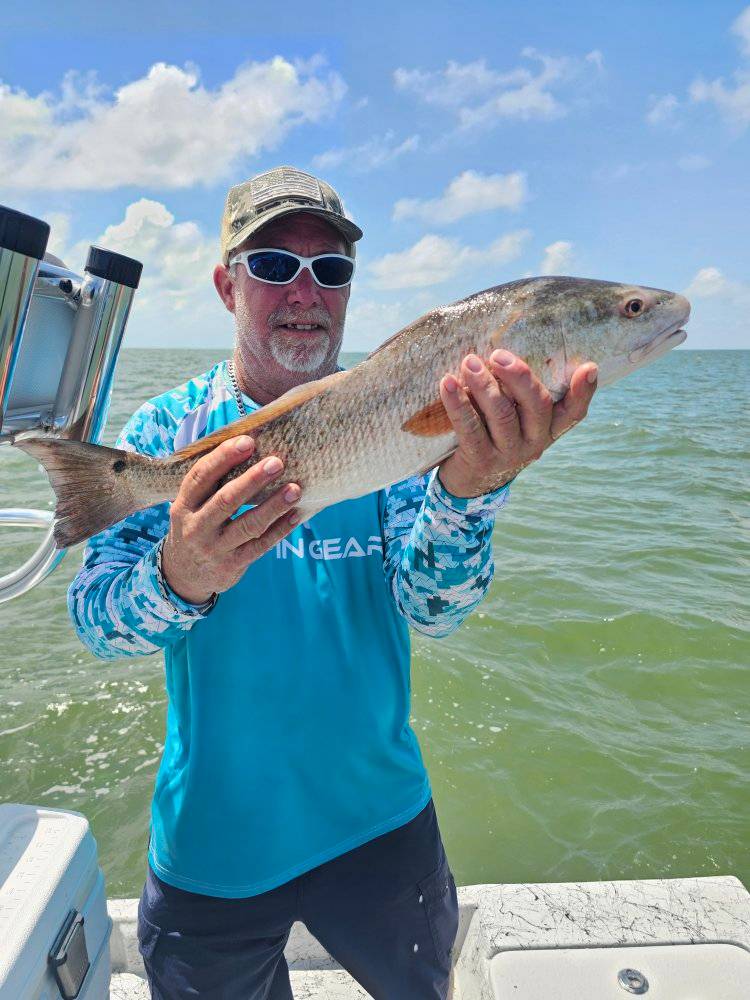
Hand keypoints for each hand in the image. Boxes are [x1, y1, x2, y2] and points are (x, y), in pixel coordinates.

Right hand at [161, 435, 300, 604]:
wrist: (183, 575)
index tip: (248, 442)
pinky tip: (296, 515)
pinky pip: (261, 546)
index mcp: (183, 505)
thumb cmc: (196, 526)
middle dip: (253, 480)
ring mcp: (214, 548)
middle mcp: (196, 527)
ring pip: (248, 525)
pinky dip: (280, 529)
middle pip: (226, 500)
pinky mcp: (232, 565)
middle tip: (277, 463)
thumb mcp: (191, 506)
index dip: (223, 457)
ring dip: (274, 506)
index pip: (201, 477)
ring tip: (295, 489)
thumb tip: (250, 447)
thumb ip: (212, 484)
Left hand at [437, 349, 597, 498]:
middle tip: (497, 355)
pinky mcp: (481, 460)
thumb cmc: (493, 432)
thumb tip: (504, 345)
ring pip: (502, 414)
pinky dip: (457, 403)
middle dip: (519, 376)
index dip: (583, 391)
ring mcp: (509, 453)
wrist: (470, 479)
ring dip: (484, 385)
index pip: (574, 412)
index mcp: (548, 428)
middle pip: (536, 405)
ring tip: (469, 362)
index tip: (588, 367)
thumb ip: (518, 391)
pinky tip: (447, 384)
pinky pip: (469, 428)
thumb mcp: (514, 416)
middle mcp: (534, 442)